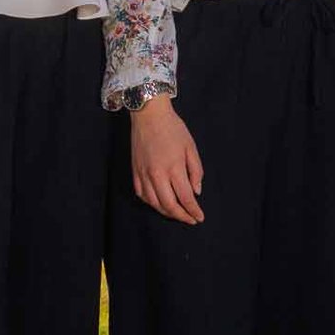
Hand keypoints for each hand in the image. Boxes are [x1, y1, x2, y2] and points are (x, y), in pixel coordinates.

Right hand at [129, 98, 203, 223]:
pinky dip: (151, 203)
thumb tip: (196, 191)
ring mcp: (143, 174)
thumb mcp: (191, 147)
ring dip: (166, 212)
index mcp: (174, 167)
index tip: (199, 217)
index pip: (185, 197)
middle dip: (181, 216)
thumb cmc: (173, 128)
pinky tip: (159, 203)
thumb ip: (196, 171)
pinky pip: (142, 194)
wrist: (149, 115)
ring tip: (177, 213)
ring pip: (154, 203)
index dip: (193, 210)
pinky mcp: (135, 171)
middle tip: (190, 219)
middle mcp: (157, 174)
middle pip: (169, 205)